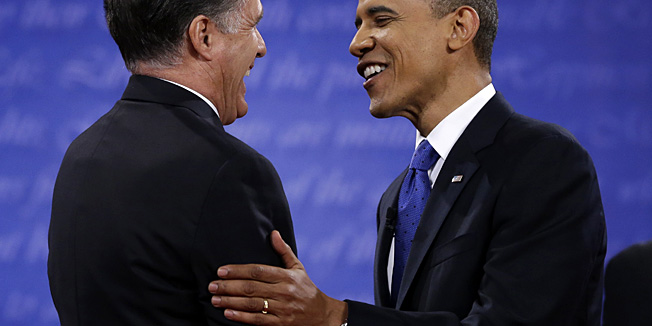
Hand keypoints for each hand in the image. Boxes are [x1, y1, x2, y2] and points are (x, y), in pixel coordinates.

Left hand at [208, 230, 346, 325]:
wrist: (322, 315)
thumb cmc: (306, 288)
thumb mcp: (298, 267)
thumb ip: (283, 251)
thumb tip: (273, 232)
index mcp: (287, 276)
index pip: (258, 271)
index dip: (238, 270)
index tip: (221, 270)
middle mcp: (284, 291)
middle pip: (252, 287)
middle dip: (229, 286)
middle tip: (212, 286)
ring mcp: (283, 309)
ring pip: (252, 304)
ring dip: (231, 302)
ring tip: (215, 300)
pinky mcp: (281, 324)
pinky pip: (258, 320)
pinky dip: (242, 317)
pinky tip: (228, 314)